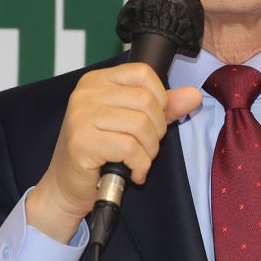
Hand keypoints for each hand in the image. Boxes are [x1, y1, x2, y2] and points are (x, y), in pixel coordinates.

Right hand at [25, 63, 201, 241]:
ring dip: (149, 151)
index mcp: (98, 80)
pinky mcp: (81, 142)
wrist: (66, 187)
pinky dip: (140, 165)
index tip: (155, 119)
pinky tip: (133, 172)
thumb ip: (163, 106)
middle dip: (157, 130)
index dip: (160, 98)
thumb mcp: (132, 122)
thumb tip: (193, 95)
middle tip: (148, 147)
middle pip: (146, 101)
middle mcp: (86, 93)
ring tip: (140, 161)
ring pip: (141, 126)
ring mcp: (81, 116)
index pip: (143, 73)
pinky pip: (129, 149)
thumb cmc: (99, 151)